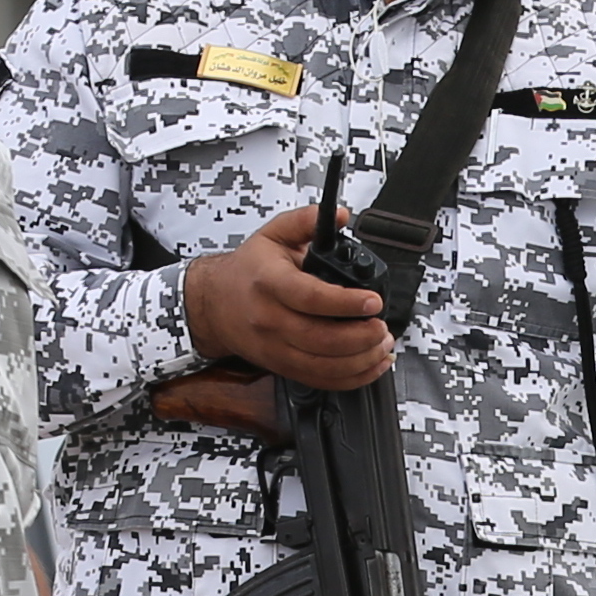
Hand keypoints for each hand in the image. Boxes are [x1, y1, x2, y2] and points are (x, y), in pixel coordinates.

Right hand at [182, 203, 396, 391]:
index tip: (373, 301)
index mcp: (269, 283)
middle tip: (381, 326)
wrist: (214, 303)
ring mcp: (275, 347)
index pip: (309, 297)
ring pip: (322, 365)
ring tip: (381, 344)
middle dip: (360, 337)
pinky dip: (351, 378)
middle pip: (320, 338)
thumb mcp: (272, 234)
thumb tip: (340, 215)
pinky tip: (371, 364)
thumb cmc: (247, 271)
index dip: (346, 303)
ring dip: (360, 360)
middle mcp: (270, 319)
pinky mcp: (282, 366)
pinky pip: (320, 380)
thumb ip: (305, 221)